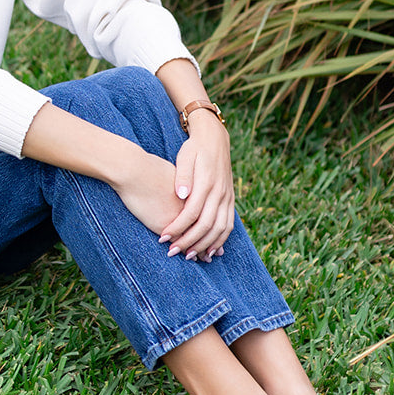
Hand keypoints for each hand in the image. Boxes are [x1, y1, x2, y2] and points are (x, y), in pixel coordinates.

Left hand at [159, 111, 234, 261]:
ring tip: (189, 256)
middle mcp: (220, 192)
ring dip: (205, 245)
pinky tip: (209, 250)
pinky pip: (229, 225)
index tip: (163, 238)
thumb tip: (181, 195)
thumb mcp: (185, 156)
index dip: (177, 228)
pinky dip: (220, 240)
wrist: (215, 138)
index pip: (191, 213)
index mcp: (206, 183)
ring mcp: (228, 197)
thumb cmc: (194, 148)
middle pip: (206, 225)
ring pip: (220, 229)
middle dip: (189, 242)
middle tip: (173, 252)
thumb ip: (183, 176)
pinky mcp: (231, 199)